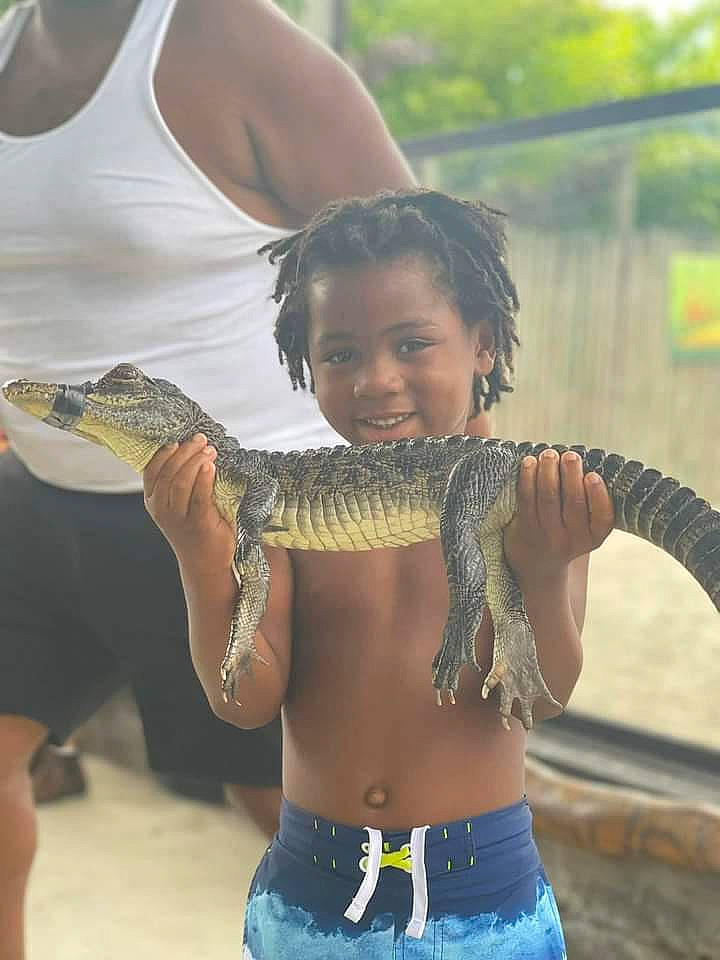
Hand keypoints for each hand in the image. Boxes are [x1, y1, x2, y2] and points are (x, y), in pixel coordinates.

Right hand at [143, 434, 234, 570]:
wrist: (205, 563)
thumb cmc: (195, 528)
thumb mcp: (179, 505)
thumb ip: (179, 482)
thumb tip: (193, 449)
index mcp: (153, 501)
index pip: (152, 471)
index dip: (164, 452)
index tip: (178, 439)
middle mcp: (161, 509)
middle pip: (168, 473)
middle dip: (185, 452)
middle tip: (201, 439)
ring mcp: (177, 518)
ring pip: (180, 482)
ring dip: (195, 461)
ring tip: (210, 450)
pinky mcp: (197, 524)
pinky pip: (198, 497)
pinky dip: (204, 478)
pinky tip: (211, 466)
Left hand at [503, 449, 614, 586]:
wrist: (537, 563)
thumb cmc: (565, 532)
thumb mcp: (585, 526)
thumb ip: (589, 501)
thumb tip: (583, 460)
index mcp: (594, 536)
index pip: (602, 517)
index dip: (598, 496)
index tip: (593, 475)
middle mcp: (572, 539)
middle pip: (573, 503)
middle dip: (571, 475)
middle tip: (570, 456)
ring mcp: (547, 535)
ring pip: (548, 498)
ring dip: (548, 472)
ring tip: (549, 454)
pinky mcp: (525, 529)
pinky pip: (526, 499)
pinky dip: (527, 478)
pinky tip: (529, 462)